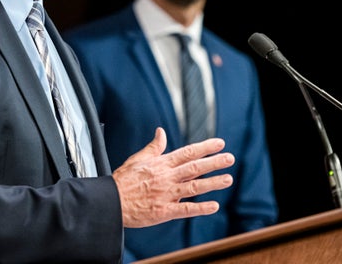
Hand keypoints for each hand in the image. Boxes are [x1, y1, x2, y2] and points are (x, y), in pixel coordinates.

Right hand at [112, 127, 234, 227]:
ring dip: (212, 183)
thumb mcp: (138, 158)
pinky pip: (186, 210)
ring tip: (228, 179)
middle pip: (194, 168)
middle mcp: (166, 177)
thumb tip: (161, 131)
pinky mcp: (164, 211)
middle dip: (214, 162)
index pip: (187, 153)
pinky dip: (200, 208)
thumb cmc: (124, 180)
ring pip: (194, 187)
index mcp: (161, 164)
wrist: (111, 201)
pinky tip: (214, 206)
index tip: (220, 143)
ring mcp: (166, 194)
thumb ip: (154, 147)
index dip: (205, 148)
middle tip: (230, 158)